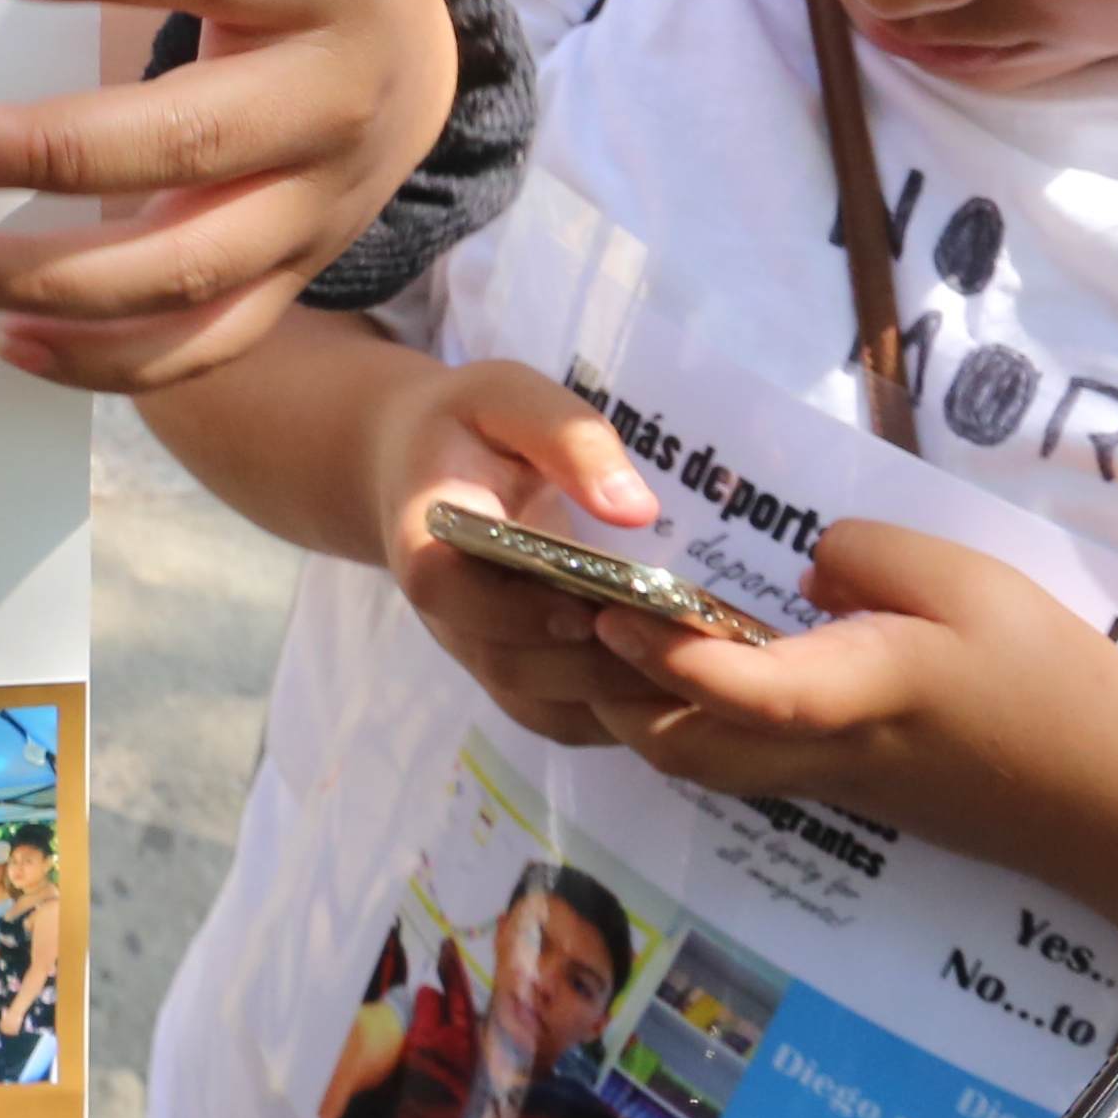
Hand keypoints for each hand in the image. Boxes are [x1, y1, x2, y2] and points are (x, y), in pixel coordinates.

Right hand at [372, 361, 693, 745]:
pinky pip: (559, 718)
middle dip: (590, 663)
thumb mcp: (510, 398)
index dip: (512, 610)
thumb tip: (635, 508)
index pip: (446, 588)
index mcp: (425, 535)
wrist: (426, 466)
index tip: (587, 608)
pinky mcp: (512, 674)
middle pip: (504, 661)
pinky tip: (679, 688)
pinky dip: (616, 717)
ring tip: (693, 671)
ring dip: (613, 697)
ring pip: (538, 703)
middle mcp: (445, 611)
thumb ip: (566, 438)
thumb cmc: (472, 424)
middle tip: (675, 647)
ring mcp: (478, 649)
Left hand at [590, 520, 1117, 863]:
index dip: (665, 652)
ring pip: (702, 766)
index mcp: (863, 695)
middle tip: (575, 615)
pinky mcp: (848, 795)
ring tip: (612, 635)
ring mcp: (832, 785)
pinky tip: (686, 668)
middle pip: (685, 748)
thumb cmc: (1055, 685)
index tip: (607, 604)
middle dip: (614, 693)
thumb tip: (802, 573)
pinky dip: (690, 724)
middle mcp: (827, 752)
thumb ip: (871, 558)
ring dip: (643, 712)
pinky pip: (739, 766)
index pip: (744, 690)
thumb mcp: (973, 582)